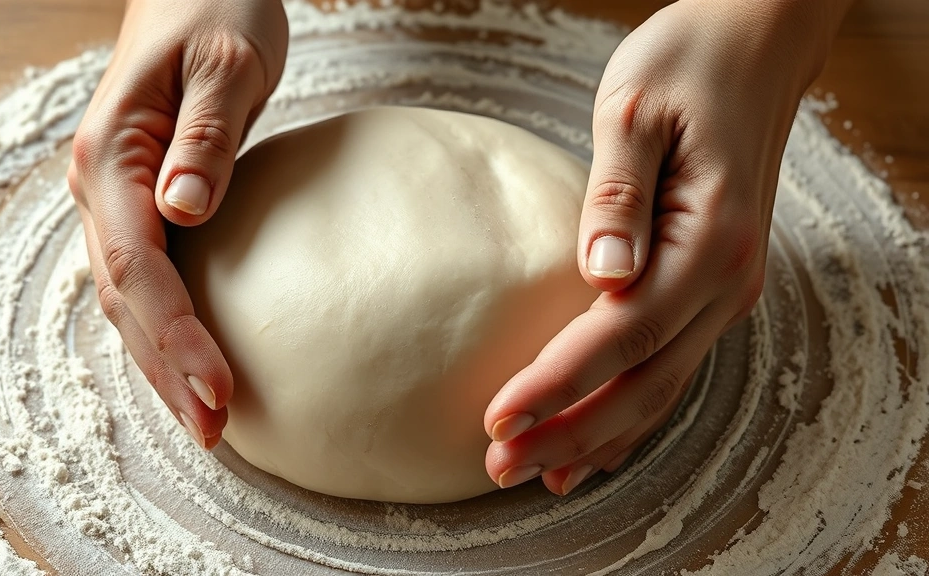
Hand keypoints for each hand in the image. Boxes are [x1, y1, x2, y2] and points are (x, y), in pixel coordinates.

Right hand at [67, 0, 287, 447]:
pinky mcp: (143, 203)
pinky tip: (191, 361)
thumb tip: (185, 208)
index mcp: (111, 156)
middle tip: (214, 430)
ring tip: (206, 419)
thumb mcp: (226, 63)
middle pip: (125, 298)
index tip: (219, 389)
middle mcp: (100, 186)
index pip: (139, 265)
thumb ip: (204, 136)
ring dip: (163, 360)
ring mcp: (116, 199)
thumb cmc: (215, 10)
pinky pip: (146, 278)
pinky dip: (166, 328)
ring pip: (128, 299)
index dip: (176, 333)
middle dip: (167, 368)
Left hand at [483, 0, 851, 493]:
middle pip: (642, 383)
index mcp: (708, 241)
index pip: (621, 335)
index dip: (558, 385)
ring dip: (597, 436)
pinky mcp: (711, 288)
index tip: (498, 419)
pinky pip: (670, 367)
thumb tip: (602, 273)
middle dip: (568, 431)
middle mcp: (727, 282)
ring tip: (536, 473)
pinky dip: (629, 413)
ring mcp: (725, 291)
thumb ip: (617, 195)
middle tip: (499, 466)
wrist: (757, 47)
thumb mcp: (635, 109)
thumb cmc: (690, 64)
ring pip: (660, 389)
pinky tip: (594, 442)